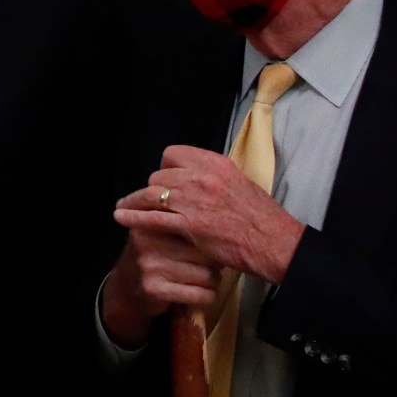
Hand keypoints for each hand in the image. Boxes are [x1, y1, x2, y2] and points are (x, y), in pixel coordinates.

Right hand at [101, 185, 222, 344]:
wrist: (126, 285)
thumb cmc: (156, 253)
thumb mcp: (160, 228)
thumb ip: (181, 215)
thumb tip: (223, 207)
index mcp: (152, 219)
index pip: (195, 223)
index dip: (212, 237)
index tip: (217, 241)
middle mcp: (148, 239)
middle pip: (207, 250)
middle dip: (215, 260)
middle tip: (208, 261)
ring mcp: (149, 264)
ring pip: (209, 275)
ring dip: (213, 280)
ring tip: (201, 276)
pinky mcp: (153, 289)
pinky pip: (201, 295)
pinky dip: (206, 297)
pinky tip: (198, 292)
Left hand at [114, 147, 304, 282]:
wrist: (275, 242)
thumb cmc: (261, 217)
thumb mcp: (240, 182)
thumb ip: (214, 177)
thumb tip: (196, 176)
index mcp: (215, 163)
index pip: (173, 154)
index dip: (166, 167)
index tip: (166, 178)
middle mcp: (200, 177)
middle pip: (159, 176)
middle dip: (154, 188)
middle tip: (152, 199)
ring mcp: (193, 201)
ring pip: (151, 194)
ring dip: (135, 201)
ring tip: (124, 206)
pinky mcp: (188, 225)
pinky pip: (152, 218)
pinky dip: (133, 217)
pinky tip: (121, 217)